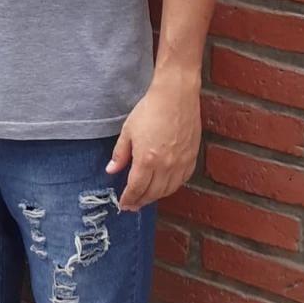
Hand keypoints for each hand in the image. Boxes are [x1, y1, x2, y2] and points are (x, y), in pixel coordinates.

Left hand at [107, 74, 201, 210]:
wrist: (175, 97)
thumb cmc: (149, 110)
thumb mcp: (128, 130)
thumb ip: (120, 153)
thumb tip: (111, 170)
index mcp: (147, 160)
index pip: (136, 188)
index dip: (128, 198)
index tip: (123, 204)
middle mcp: (165, 166)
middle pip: (152, 193)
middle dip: (140, 201)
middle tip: (132, 205)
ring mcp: (181, 164)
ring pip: (168, 190)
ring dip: (155, 197)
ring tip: (146, 198)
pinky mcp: (192, 159)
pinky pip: (181, 181)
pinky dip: (171, 187)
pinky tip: (164, 187)